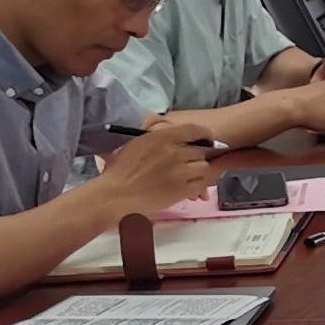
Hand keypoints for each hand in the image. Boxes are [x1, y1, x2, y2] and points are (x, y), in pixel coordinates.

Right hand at [98, 125, 222, 212]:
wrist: (117, 195)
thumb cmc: (120, 170)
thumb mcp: (138, 143)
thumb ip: (158, 139)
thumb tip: (174, 138)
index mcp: (162, 137)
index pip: (193, 130)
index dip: (204, 133)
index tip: (208, 137)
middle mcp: (174, 152)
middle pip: (201, 150)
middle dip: (197, 156)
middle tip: (190, 162)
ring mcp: (180, 171)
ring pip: (204, 167)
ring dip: (199, 171)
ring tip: (190, 176)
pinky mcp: (182, 190)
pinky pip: (201, 184)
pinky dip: (198, 186)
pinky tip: (189, 187)